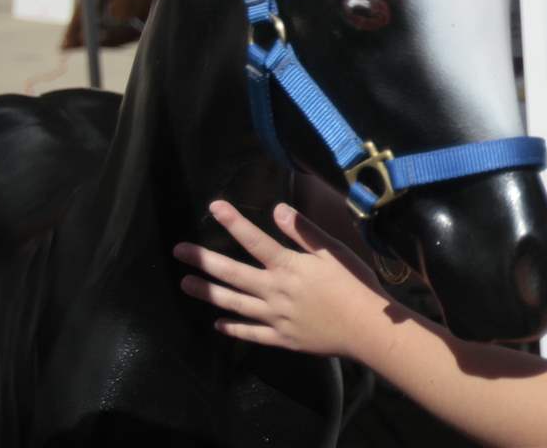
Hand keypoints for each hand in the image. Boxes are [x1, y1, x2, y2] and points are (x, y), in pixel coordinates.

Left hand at [174, 199, 386, 356]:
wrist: (367, 327)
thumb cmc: (355, 283)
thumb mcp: (333, 251)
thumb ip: (304, 231)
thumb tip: (278, 209)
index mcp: (289, 267)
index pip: (254, 240)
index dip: (233, 222)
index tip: (214, 207)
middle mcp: (275, 291)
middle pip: (232, 274)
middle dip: (204, 260)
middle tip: (179, 251)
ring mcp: (275, 317)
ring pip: (234, 304)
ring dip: (208, 293)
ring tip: (186, 284)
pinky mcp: (282, 338)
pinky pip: (251, 334)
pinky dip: (233, 329)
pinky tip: (218, 324)